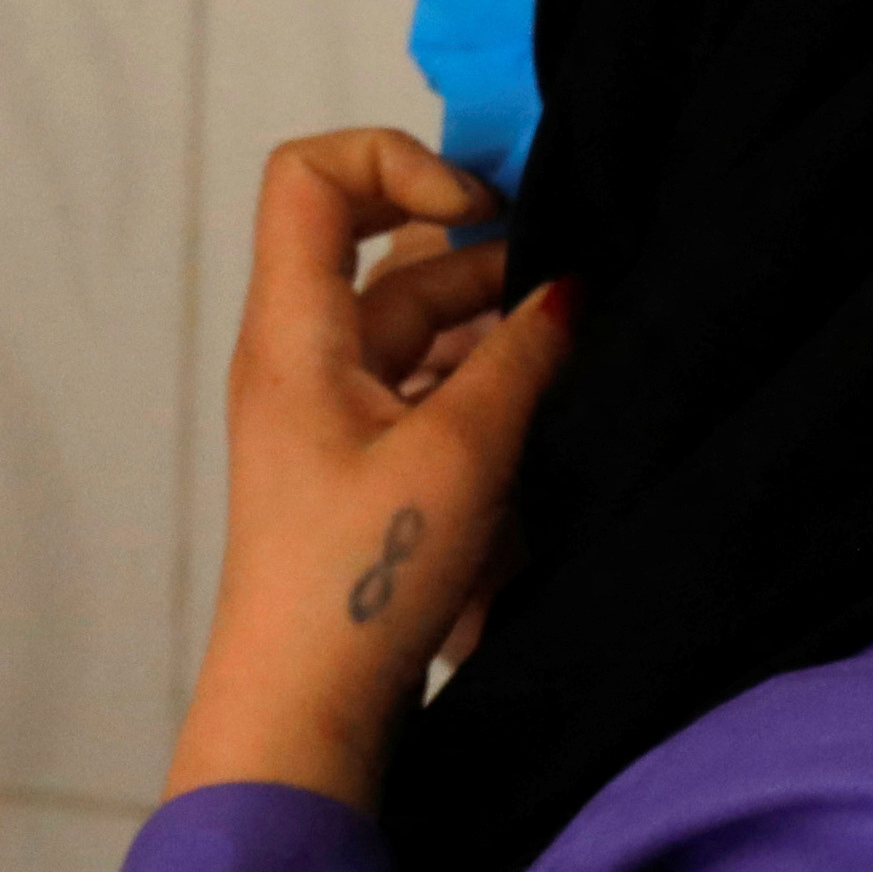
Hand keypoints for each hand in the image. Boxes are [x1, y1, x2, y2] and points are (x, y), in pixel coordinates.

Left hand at [173, 128, 581, 809]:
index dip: (396, 161)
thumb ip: (523, 359)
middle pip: (385, 251)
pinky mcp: (364, 465)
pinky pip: (426, 386)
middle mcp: (305, 356)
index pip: (310, 177)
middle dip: (484, 253)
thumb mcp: (461, 454)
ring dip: (496, 324)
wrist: (306, 709)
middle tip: (569, 281)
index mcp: (296, 332)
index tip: (481, 213)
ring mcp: (332, 412)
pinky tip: (550, 408)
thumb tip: (573, 289)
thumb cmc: (362, 578)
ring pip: (417, 324)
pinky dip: (485, 381)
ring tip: (576, 350)